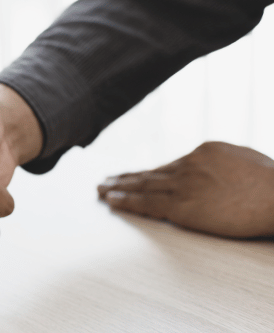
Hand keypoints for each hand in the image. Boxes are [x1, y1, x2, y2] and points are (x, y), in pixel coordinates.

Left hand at [98, 141, 273, 237]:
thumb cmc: (271, 183)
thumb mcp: (243, 160)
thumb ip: (220, 163)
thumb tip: (210, 167)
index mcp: (203, 151)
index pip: (168, 166)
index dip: (147, 175)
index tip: (133, 177)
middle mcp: (188, 164)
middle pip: (149, 172)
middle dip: (125, 177)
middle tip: (105, 179)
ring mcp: (183, 184)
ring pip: (142, 186)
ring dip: (118, 188)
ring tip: (101, 189)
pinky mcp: (182, 205)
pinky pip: (147, 203)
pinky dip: (126, 201)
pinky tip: (111, 201)